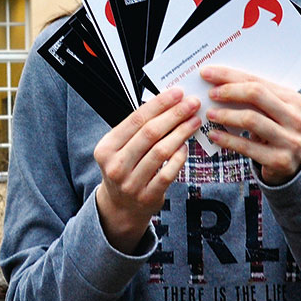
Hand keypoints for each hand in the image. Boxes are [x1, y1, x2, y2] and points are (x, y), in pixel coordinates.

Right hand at [93, 88, 200, 252]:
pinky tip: (186, 145)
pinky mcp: (147, 196)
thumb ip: (138, 128)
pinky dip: (180, 157)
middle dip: (174, 115)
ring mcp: (131, 183)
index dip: (159, 104)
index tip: (177, 93)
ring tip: (195, 120)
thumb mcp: (121, 148)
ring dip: (181, 132)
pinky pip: (169, 172)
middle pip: (150, 133)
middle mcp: (115, 165)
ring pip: (161, 151)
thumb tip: (169, 102)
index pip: (136, 119)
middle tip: (192, 103)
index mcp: (106, 148)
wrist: (120, 207)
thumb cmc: (125, 168)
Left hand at [200, 66, 300, 185]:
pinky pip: (247, 146)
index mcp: (295, 100)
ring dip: (226, 115)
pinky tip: (214, 135)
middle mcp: (295, 118)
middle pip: (256, 95)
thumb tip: (220, 83)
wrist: (299, 164)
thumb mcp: (276, 112)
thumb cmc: (280, 131)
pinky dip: (227, 139)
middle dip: (229, 91)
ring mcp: (289, 140)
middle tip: (211, 94)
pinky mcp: (279, 160)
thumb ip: (257, 99)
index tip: (207, 74)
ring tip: (210, 114)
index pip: (258, 81)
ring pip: (250, 120)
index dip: (230, 76)